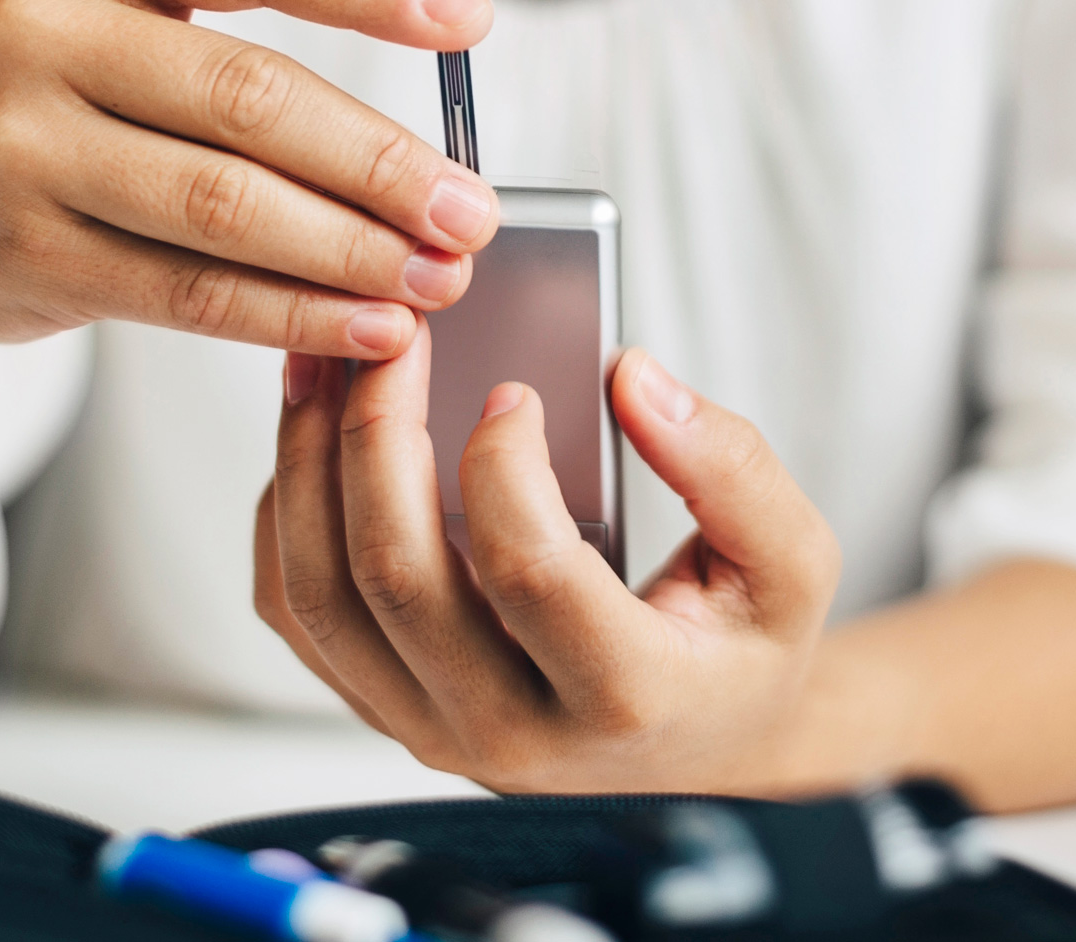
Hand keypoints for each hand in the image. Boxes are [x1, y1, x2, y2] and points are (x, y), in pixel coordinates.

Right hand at [0, 0, 500, 354]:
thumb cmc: (50, 116)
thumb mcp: (115, 39)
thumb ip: (242, 66)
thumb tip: (428, 156)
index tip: (471, 24)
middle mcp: (41, 32)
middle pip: (250, 97)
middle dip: (381, 163)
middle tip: (472, 212)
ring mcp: (19, 146)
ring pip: (223, 206)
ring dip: (350, 252)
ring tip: (438, 280)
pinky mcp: (23, 252)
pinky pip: (187, 292)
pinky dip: (291, 316)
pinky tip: (367, 328)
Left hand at [253, 329, 840, 792]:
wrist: (696, 740)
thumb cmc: (738, 642)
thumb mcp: (790, 560)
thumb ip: (732, 468)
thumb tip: (632, 377)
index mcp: (622, 699)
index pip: (529, 574)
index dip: (505, 467)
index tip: (513, 388)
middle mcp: (510, 736)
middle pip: (397, 579)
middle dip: (377, 434)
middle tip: (394, 336)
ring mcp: (429, 729)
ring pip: (321, 594)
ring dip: (308, 461)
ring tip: (325, 360)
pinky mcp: (378, 707)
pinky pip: (294, 609)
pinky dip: (286, 511)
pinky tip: (314, 430)